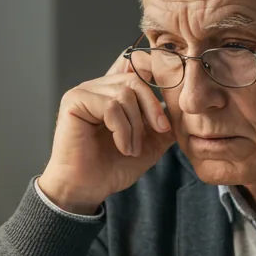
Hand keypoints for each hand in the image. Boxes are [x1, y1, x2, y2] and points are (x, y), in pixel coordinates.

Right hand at [36, 52, 174, 213]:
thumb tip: (181, 110)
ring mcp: (84, 92)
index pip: (135, 66)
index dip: (154, 75)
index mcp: (112, 92)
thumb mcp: (148, 145)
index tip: (165, 106)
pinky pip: (110, 106)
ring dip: (135, 126)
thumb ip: (162, 125)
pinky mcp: (74, 102)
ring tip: (132, 149)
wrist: (87, 189)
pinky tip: (122, 146)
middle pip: (135, 80)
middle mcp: (97, 87)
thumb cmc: (111, 168)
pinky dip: (122, 130)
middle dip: (152, 108)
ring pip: (124, 94)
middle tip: (159, 132)